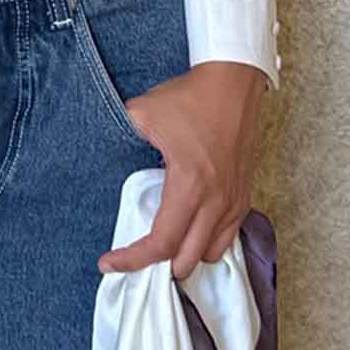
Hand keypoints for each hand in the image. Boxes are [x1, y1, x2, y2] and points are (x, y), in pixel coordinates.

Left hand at [96, 60, 268, 282]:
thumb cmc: (189, 98)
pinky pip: (228, 237)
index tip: (108, 263)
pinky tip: (190, 234)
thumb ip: (120, 135)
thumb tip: (105, 148)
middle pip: (187, 260)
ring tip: (163, 248)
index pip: (160, 243)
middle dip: (158, 266)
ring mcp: (233, 200)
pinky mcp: (244, 195)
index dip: (132, 260)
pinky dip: (208, 244)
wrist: (232, 83)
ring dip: (186, 257)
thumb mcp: (142, 113)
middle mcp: (215, 201)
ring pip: (211, 254)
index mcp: (189, 185)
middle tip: (134, 258)